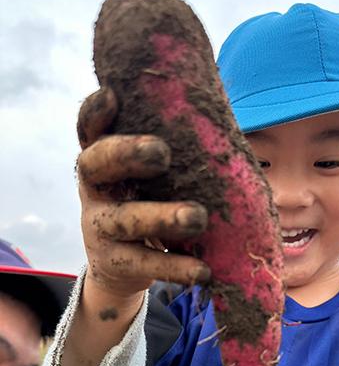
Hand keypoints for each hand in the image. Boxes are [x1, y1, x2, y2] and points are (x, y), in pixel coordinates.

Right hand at [76, 87, 209, 298]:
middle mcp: (95, 189)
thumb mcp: (149, 179)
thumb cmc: (147, 204)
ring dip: (162, 217)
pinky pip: (144, 263)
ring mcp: (100, 227)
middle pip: (96, 165)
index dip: (95, 114)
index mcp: (104, 160)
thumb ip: (171, 156)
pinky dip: (175, 266)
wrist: (121, 265)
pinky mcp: (115, 262)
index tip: (112, 96)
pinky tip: (201, 270)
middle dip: (126, 154)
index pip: (90, 131)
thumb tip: (221, 129)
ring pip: (125, 219)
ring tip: (197, 217)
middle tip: (161, 152)